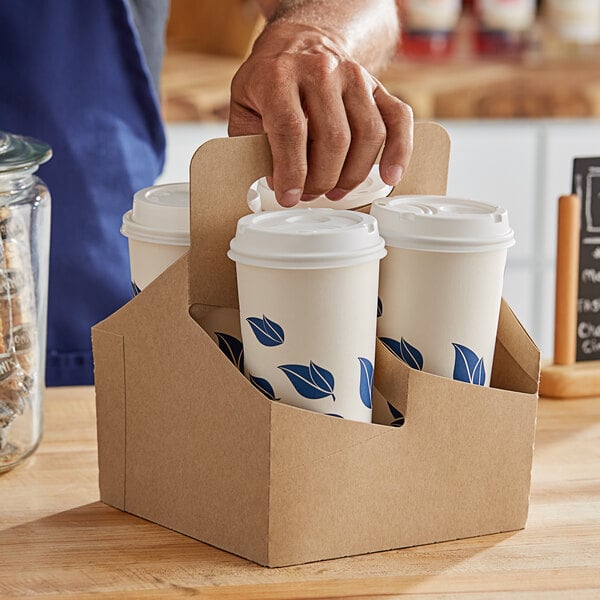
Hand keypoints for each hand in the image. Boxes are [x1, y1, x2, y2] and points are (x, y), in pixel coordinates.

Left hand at [228, 21, 412, 206]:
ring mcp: (355, 76)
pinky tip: (389, 176)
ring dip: (351, 175)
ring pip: (368, 136)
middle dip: (321, 179)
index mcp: (280, 75)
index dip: (292, 171)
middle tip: (308, 194)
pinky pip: (398, 121)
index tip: (288, 196)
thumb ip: (250, 144)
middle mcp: (321, 70)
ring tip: (334, 190)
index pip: (291, 129)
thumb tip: (273, 183)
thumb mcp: (243, 106)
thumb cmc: (270, 81)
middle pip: (334, 138)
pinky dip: (399, 152)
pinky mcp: (378, 87)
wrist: (300, 43)